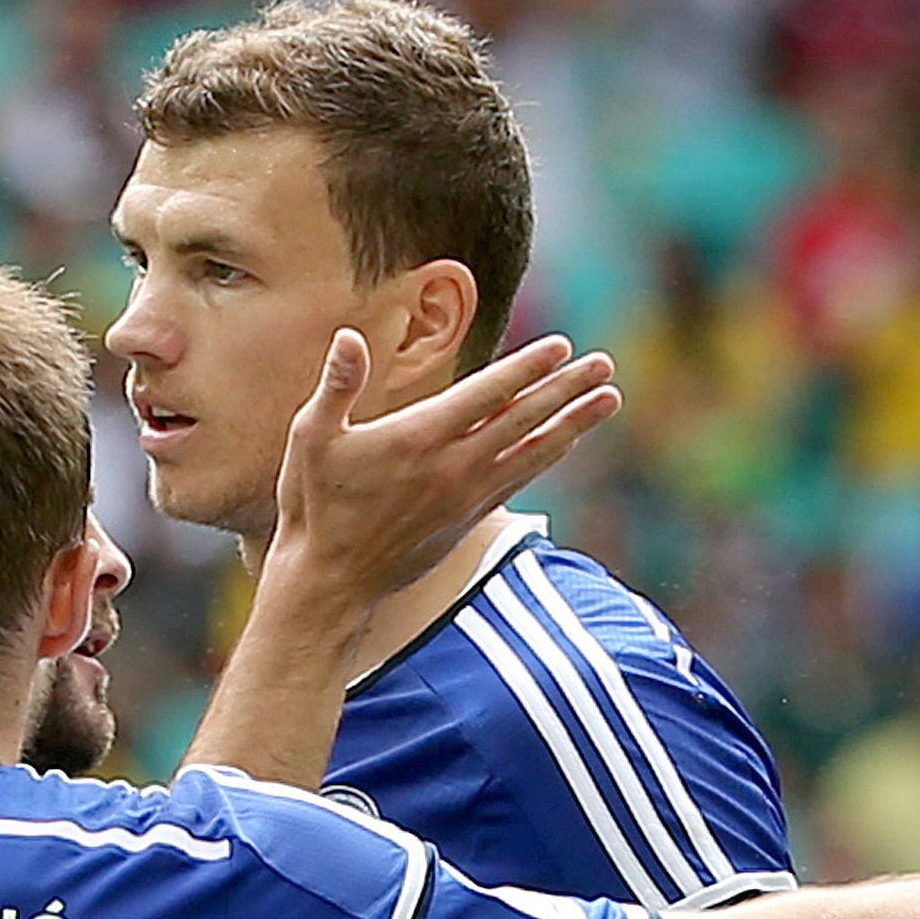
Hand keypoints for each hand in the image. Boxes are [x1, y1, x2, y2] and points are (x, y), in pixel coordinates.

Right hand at [260, 327, 620, 632]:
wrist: (329, 580)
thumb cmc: (315, 504)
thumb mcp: (310, 438)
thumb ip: (336, 385)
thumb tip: (348, 338)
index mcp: (418, 438)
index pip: (486, 395)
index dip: (526, 370)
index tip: (561, 347)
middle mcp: (452, 466)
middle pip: (523, 420)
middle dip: (567, 389)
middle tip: (605, 364)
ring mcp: (465, 496)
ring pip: (533, 452)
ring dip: (574, 423)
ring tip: (609, 399)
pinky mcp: (468, 518)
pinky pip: (520, 479)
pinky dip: (548, 456)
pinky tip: (568, 440)